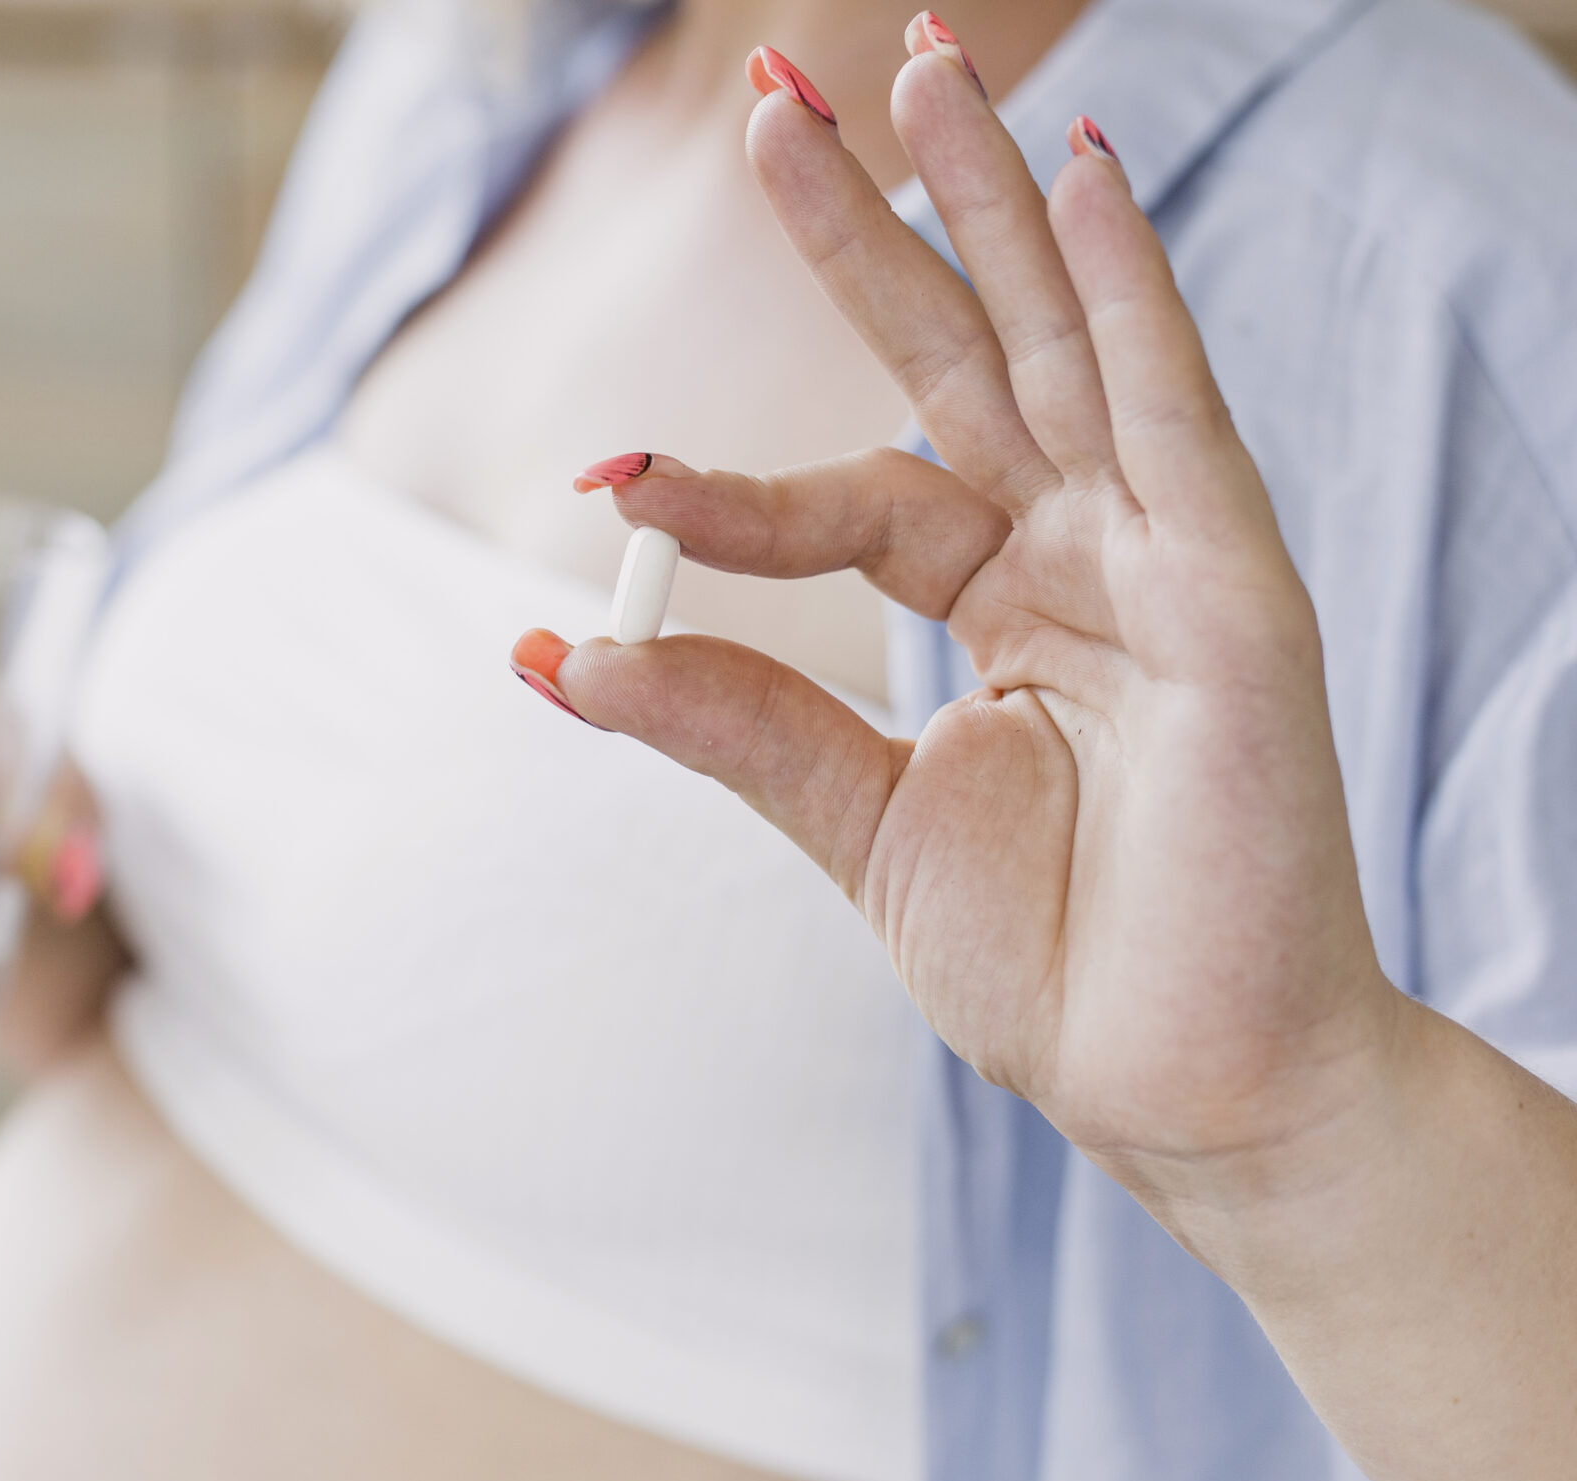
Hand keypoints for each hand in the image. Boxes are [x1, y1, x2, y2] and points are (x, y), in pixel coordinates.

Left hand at [525, 32, 1576, 1480]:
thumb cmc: (1050, 959)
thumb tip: (541, 655)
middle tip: (772, 95)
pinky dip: (1125, 289)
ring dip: (988, 202)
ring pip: (1060, 339)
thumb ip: (728, 718)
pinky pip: (1171, 408)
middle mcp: (1075, 548)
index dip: (724, 489)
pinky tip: (1071, 178)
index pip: (842, 498)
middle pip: (954, 350)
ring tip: (917, 66)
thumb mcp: (854, 820)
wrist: (1176, 1083)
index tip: (603, 479)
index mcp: (994, 598)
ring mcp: (1160, 553)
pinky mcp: (1235, 584)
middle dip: (869, 223)